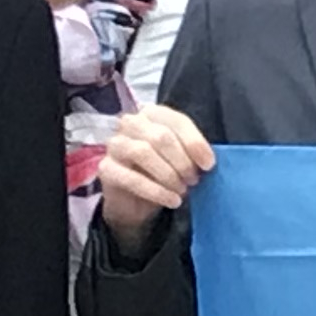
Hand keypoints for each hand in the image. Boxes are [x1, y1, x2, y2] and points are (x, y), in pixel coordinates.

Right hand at [96, 105, 215, 240]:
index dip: (195, 143)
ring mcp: (115, 144)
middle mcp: (130, 123)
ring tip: (182, 190)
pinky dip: (156, 191)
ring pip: (143, 152)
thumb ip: (192, 154)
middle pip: (160, 136)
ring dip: (168, 174)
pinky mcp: (105, 169)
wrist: (136, 201)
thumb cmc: (163, 172)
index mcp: (152, 114)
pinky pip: (131, 178)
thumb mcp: (182, 160)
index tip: (209, 165)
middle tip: (193, 180)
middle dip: (182, 161)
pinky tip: (171, 200)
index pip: (176, 121)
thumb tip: (208, 161)